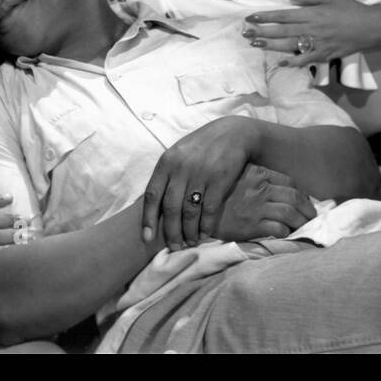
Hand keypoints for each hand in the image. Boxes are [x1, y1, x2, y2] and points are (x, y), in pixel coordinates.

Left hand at [141, 116, 256, 250]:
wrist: (233, 133)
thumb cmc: (202, 146)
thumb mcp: (179, 154)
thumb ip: (168, 175)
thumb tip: (156, 206)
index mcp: (167, 162)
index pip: (152, 195)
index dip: (148, 219)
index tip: (147, 238)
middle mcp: (181, 168)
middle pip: (171, 208)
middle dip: (171, 232)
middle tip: (174, 247)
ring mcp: (200, 174)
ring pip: (189, 212)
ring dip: (189, 231)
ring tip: (190, 242)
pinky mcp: (219, 180)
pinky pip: (209, 209)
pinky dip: (206, 225)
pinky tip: (205, 233)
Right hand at [216, 165, 317, 241]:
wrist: (197, 212)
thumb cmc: (216, 195)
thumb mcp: (235, 177)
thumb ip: (254, 178)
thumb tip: (275, 187)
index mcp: (257, 173)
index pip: (289, 181)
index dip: (301, 192)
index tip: (304, 201)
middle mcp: (259, 188)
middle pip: (294, 197)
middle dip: (308, 209)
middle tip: (312, 216)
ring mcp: (256, 207)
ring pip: (290, 213)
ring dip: (301, 222)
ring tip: (304, 227)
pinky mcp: (252, 225)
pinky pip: (279, 228)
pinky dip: (287, 233)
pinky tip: (288, 235)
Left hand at [243, 0, 380, 64]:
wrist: (370, 27)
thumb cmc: (349, 9)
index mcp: (312, 13)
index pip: (284, 15)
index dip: (266, 17)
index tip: (251, 18)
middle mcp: (313, 29)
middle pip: (283, 31)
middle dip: (263, 32)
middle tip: (246, 33)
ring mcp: (318, 43)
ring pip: (290, 46)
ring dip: (272, 46)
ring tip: (256, 44)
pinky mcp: (325, 55)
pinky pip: (306, 60)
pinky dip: (293, 62)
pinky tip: (281, 63)